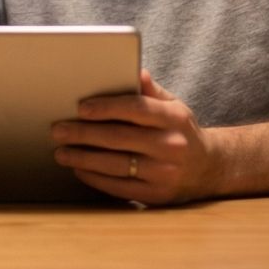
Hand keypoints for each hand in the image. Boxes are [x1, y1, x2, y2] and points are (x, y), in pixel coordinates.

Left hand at [50, 70, 214, 204]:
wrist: (209, 168)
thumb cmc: (180, 130)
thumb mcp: (174, 105)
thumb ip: (151, 90)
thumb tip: (135, 71)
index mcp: (174, 118)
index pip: (136, 109)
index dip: (106, 107)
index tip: (80, 107)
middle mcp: (171, 146)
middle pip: (120, 138)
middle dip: (84, 134)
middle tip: (58, 130)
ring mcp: (164, 173)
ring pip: (116, 165)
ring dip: (84, 159)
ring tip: (62, 152)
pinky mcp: (157, 196)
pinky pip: (120, 188)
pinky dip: (96, 179)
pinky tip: (79, 170)